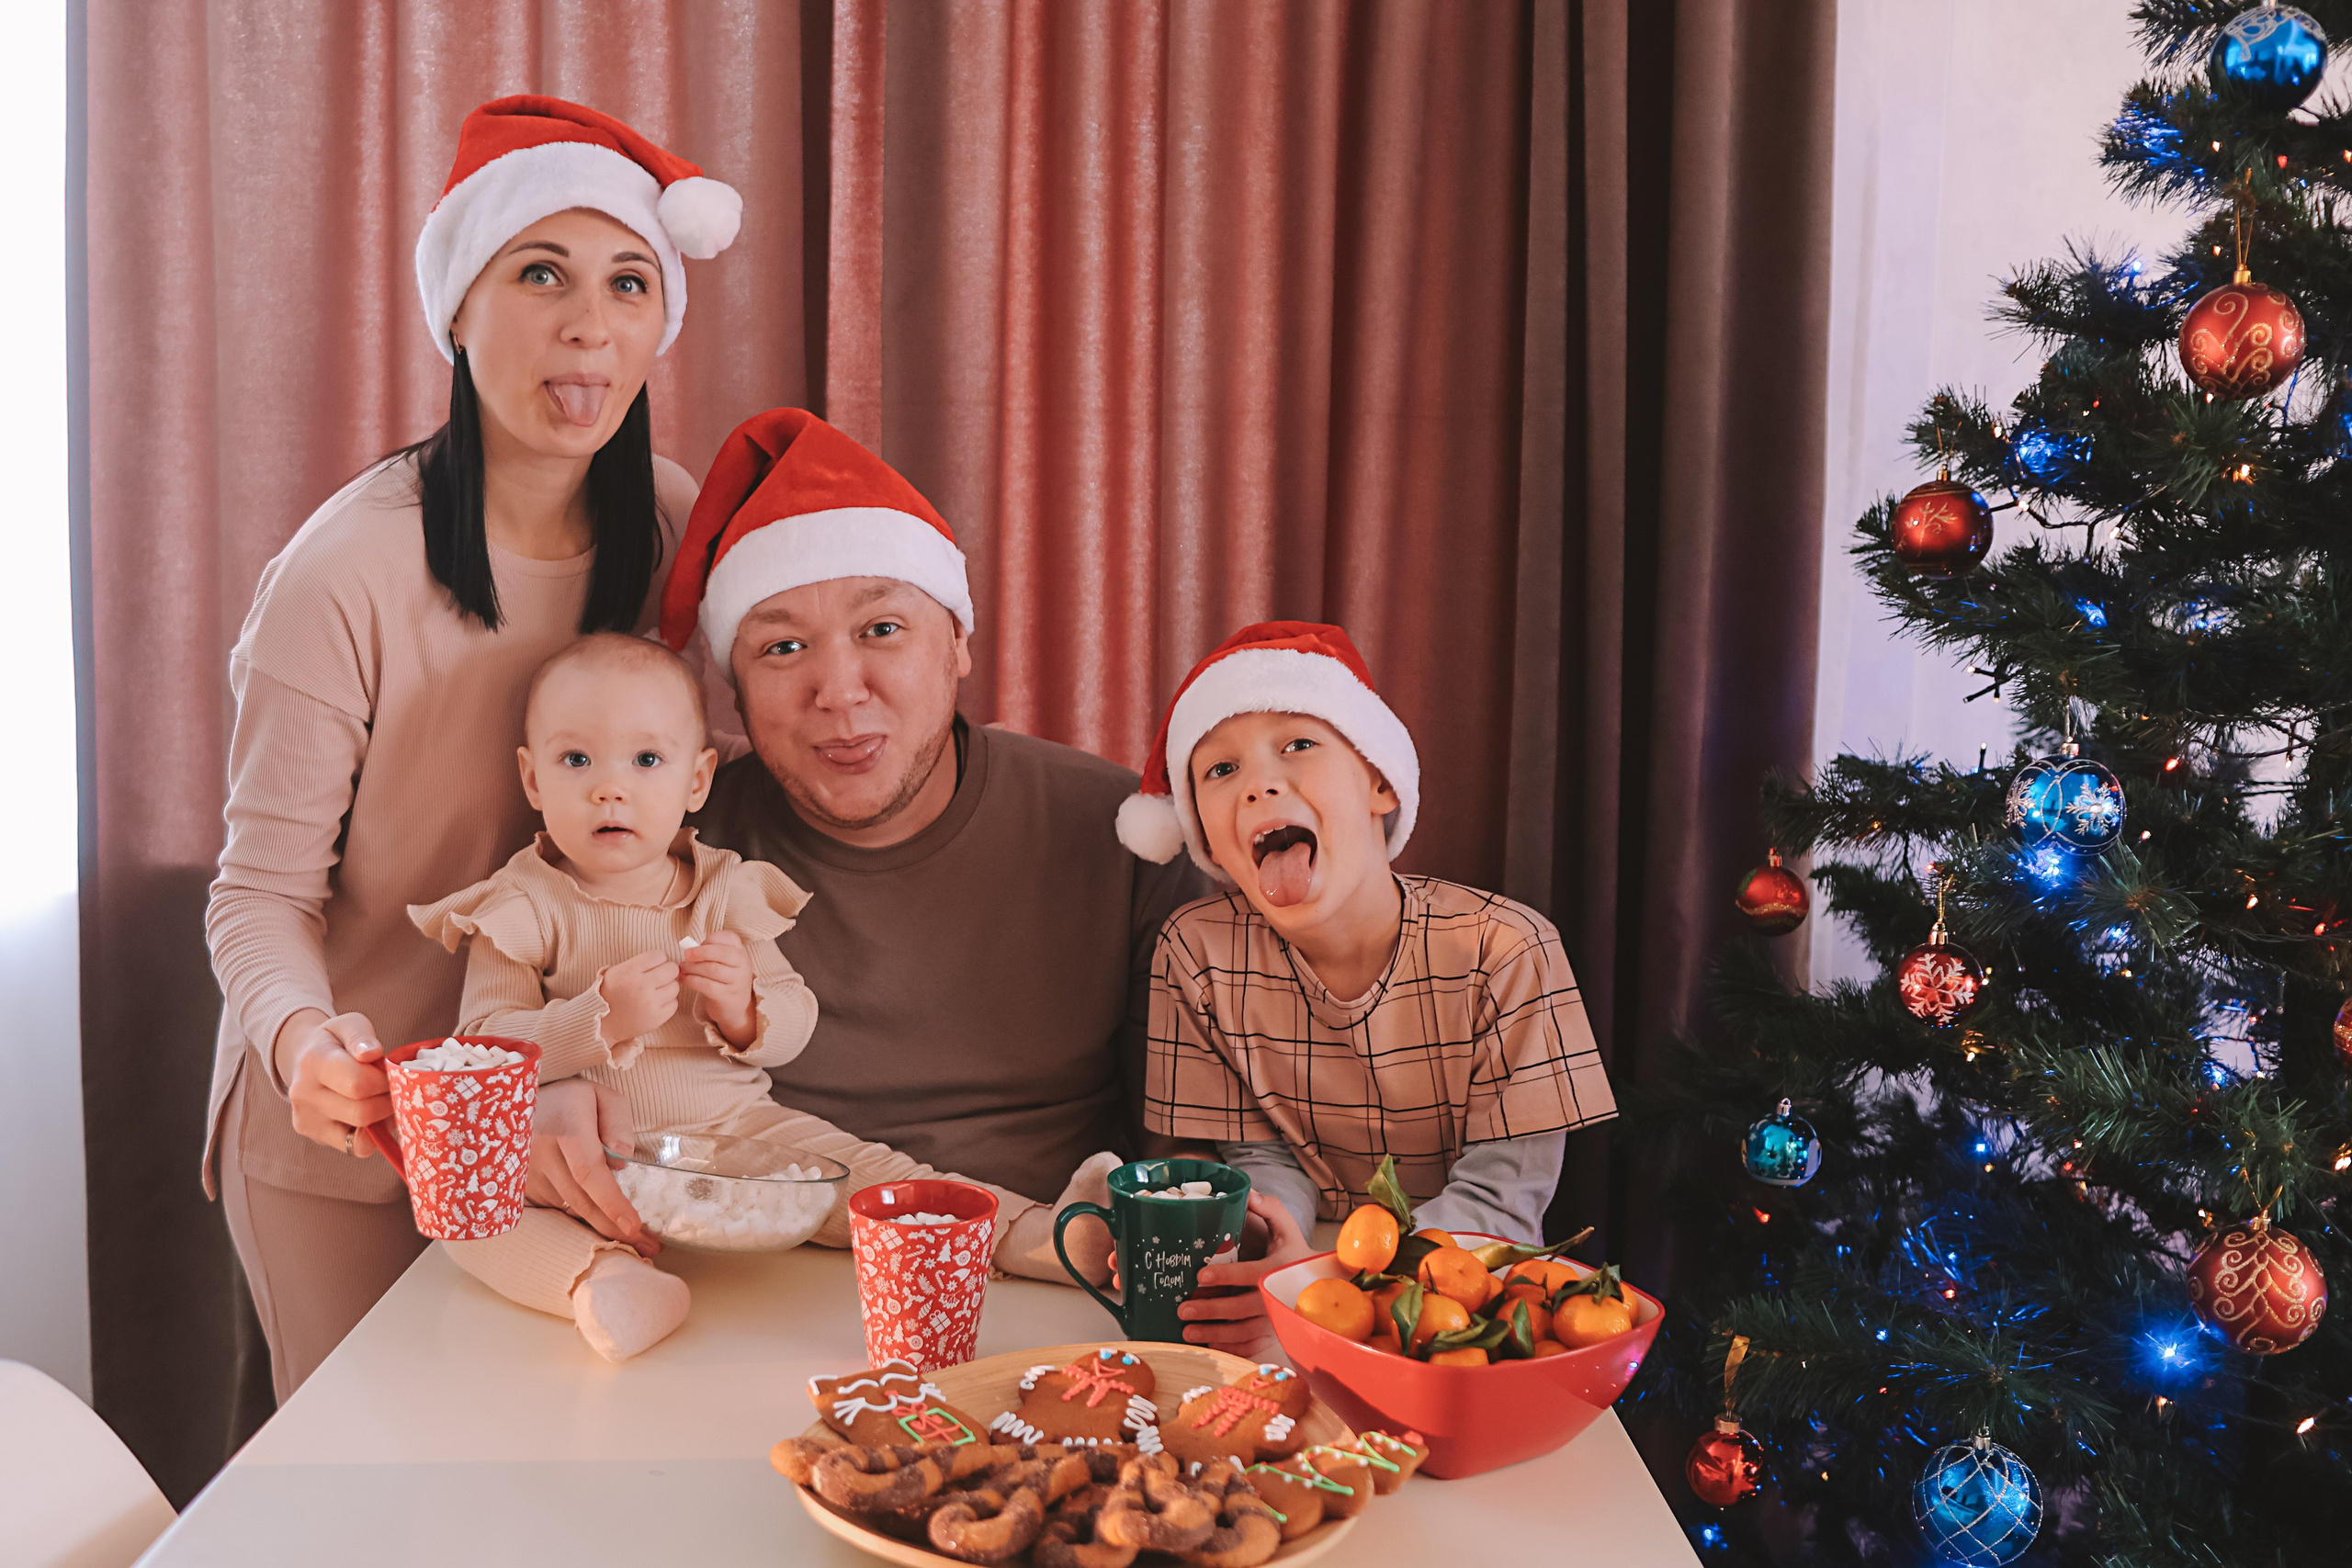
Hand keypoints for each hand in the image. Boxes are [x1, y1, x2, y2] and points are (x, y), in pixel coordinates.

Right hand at [275, 1008, 388, 1155]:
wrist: (304, 1057)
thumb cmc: (335, 1041)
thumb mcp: (348, 1024)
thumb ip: (361, 1035)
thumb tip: (372, 1054)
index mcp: (313, 1062)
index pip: (358, 1083)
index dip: (386, 1081)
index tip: (395, 1073)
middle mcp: (303, 1094)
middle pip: (362, 1111)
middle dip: (388, 1101)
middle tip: (397, 1089)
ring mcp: (306, 1118)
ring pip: (360, 1133)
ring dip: (383, 1118)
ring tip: (385, 1100)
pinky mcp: (314, 1135)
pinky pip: (355, 1147)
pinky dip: (373, 1136)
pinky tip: (375, 1117)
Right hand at [525, 1078, 658, 1255]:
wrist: (515, 1102)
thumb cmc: (570, 1099)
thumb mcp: (601, 1097)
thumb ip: (617, 1123)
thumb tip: (621, 1162)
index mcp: (564, 1126)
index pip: (588, 1172)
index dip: (611, 1202)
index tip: (633, 1225)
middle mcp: (540, 1153)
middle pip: (581, 1200)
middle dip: (615, 1226)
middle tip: (648, 1246)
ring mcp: (526, 1174)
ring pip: (569, 1209)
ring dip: (601, 1228)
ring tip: (635, 1242)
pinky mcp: (521, 1188)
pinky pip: (557, 1209)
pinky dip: (581, 1220)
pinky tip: (604, 1226)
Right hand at [598, 951, 679, 1043]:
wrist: (603, 1023)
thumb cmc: (611, 994)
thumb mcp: (616, 972)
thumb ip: (638, 963)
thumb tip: (664, 959)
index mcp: (630, 971)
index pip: (660, 955)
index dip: (659, 959)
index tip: (654, 965)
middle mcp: (642, 986)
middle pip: (672, 970)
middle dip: (667, 972)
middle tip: (659, 977)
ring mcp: (650, 1003)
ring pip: (675, 987)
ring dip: (667, 988)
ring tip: (655, 992)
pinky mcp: (657, 1018)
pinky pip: (674, 1004)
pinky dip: (667, 1003)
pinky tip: (655, 1004)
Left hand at [677, 931, 755, 1046]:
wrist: (736, 1007)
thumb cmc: (724, 979)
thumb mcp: (725, 962)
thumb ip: (712, 952)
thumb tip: (691, 948)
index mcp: (741, 952)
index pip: (729, 938)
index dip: (710, 940)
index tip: (697, 945)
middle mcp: (743, 965)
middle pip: (723, 953)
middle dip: (701, 952)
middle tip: (686, 954)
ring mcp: (737, 981)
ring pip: (712, 969)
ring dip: (692, 967)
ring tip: (682, 968)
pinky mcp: (727, 996)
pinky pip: (707, 985)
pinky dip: (692, 980)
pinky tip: (684, 979)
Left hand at [1174, 1193, 1312, 1356]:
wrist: (1321, 1284)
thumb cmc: (1295, 1252)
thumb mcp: (1286, 1227)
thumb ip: (1269, 1208)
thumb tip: (1246, 1192)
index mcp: (1278, 1270)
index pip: (1250, 1274)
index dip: (1226, 1276)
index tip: (1201, 1276)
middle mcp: (1277, 1298)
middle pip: (1242, 1308)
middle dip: (1211, 1310)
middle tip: (1183, 1309)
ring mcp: (1276, 1320)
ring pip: (1244, 1332)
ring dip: (1214, 1334)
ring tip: (1187, 1332)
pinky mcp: (1274, 1334)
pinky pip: (1251, 1346)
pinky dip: (1230, 1349)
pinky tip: (1208, 1346)